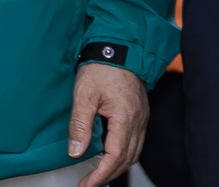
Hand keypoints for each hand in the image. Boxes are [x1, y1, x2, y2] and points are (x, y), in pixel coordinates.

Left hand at [68, 63, 146, 186]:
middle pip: (127, 159)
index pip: (115, 157)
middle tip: (88, 184)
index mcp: (125, 118)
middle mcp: (138, 121)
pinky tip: (110, 155)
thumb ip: (80, 125)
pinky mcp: (140, 114)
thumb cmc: (102, 66)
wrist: (119, 46)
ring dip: (116, 167)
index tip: (86, 185)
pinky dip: (123, 154)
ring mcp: (141, 118)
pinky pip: (135, 142)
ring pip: (133, 153)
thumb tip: (76, 152)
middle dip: (107, 176)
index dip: (100, 176)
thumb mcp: (84, 94)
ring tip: (97, 174)